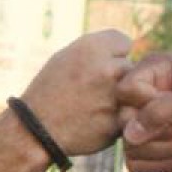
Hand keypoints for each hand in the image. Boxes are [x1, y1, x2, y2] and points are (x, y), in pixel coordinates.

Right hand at [20, 30, 133, 156]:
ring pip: (135, 92)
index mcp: (92, 47)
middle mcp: (107, 68)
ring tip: (98, 106)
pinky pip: (130, 115)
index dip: (114, 55)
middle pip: (131, 67)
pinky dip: (120, 119)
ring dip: (124, 99)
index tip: (100, 66)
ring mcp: (115, 96)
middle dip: (119, 78)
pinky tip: (100, 121)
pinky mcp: (118, 122)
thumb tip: (128, 48)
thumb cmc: (50, 90)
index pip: (124, 42)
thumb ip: (97, 50)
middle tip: (95, 90)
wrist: (36, 129)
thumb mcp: (67, 57)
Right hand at [116, 54, 171, 171]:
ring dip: (164, 148)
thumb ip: (161, 110)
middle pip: (123, 117)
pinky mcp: (139, 152)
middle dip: (160, 129)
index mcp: (153, 70)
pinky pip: (133, 164)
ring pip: (128, 144)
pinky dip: (161, 164)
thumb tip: (128, 134)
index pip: (126, 88)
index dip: (149, 102)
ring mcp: (138, 125)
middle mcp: (141, 95)